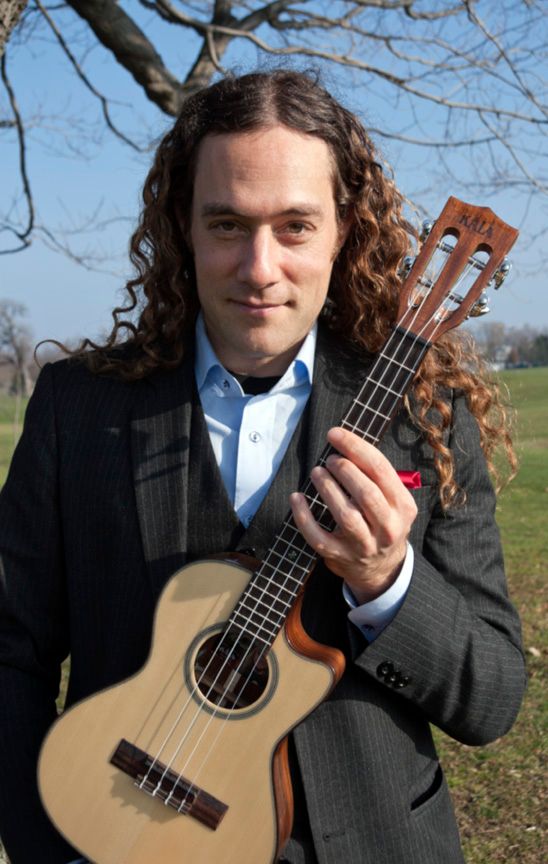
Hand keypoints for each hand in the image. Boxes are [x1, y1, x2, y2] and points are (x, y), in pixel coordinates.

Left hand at [290, 426, 417, 603]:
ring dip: (327, 488)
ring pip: (345, 515)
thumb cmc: (382, 522)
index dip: (355, 447)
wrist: (381, 568)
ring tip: (316, 472)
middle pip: (366, 493)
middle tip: (329, 459)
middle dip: (344, 469)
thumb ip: (377, 476)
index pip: (380, 470)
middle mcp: (387, 527)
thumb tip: (345, 443)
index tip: (335, 434)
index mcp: (403, 506)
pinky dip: (304, 516)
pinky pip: (318, 536)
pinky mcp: (340, 556)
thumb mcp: (394, 501)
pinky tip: (297, 498)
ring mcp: (363, 545)